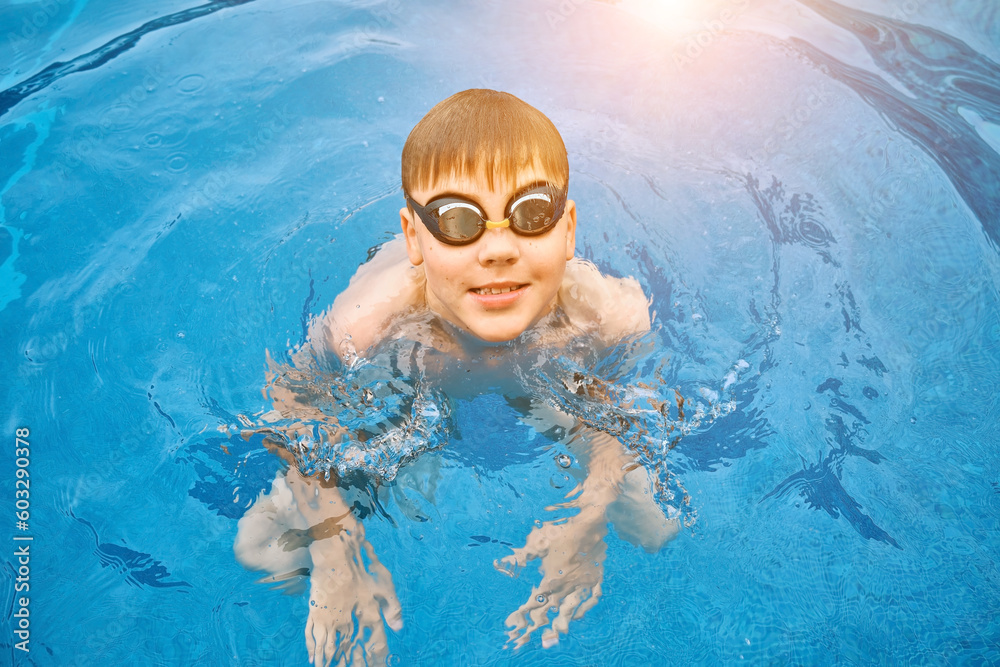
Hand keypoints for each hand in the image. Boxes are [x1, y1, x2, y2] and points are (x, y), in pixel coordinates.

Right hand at [306, 525, 402, 666]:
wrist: (336, 554)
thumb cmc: (362, 567)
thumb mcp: (384, 584)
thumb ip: (392, 607)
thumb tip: (398, 628)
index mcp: (368, 615)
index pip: (374, 644)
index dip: (377, 658)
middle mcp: (348, 621)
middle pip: (350, 651)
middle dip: (352, 663)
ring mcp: (330, 617)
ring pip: (328, 648)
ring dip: (329, 662)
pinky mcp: (316, 612)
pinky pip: (312, 636)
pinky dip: (313, 649)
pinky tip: (313, 660)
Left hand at [496, 505, 608, 648]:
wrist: (589, 522)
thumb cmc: (560, 529)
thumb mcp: (537, 541)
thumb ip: (522, 555)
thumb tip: (502, 562)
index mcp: (551, 579)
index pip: (536, 600)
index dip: (525, 610)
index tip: (516, 618)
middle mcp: (567, 586)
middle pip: (552, 609)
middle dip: (540, 621)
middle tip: (529, 633)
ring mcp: (583, 583)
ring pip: (572, 607)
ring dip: (563, 620)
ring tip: (555, 633)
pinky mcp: (596, 577)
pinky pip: (592, 597)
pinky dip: (586, 606)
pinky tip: (579, 613)